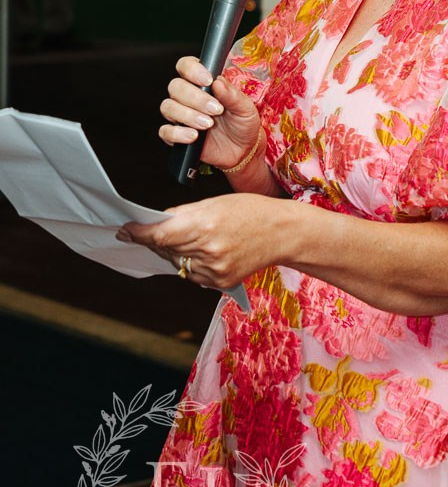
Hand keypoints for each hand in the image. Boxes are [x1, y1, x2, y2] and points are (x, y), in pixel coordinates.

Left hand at [118, 191, 288, 289]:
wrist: (283, 233)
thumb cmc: (251, 211)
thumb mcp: (215, 203)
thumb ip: (183, 215)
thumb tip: (156, 224)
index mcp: (204, 226)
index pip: (159, 235)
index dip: (138, 233)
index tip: (125, 230)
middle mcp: (207, 251)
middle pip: (165, 250)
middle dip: (155, 241)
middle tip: (148, 231)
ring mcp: (214, 271)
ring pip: (177, 264)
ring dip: (174, 252)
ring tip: (190, 238)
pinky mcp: (220, 283)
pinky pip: (193, 274)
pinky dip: (191, 263)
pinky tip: (204, 251)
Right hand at [159, 55, 260, 170]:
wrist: (242, 150)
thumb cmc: (243, 123)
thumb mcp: (245, 108)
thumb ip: (232, 94)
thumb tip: (218, 82)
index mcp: (203, 82)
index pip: (186, 66)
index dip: (192, 69)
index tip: (208, 80)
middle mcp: (188, 96)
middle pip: (175, 86)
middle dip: (195, 98)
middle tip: (215, 110)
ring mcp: (180, 115)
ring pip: (168, 107)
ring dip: (187, 115)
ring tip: (208, 124)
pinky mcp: (177, 135)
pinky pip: (165, 131)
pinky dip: (177, 133)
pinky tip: (193, 136)